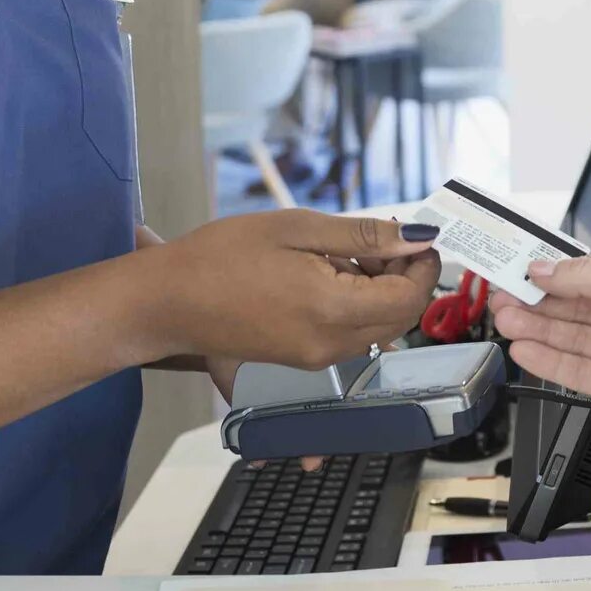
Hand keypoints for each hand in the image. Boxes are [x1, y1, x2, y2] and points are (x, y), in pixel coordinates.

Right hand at [137, 211, 439, 369]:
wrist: (167, 301)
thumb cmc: (222, 256)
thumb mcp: (296, 228)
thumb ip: (363, 235)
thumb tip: (416, 238)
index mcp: (334, 311)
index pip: (409, 298)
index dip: (423, 266)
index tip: (415, 237)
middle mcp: (332, 345)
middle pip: (400, 318)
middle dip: (403, 278)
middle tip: (377, 241)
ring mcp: (317, 359)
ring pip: (378, 328)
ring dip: (378, 290)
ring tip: (341, 254)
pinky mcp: (303, 361)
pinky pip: (350, 335)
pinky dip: (354, 305)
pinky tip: (324, 277)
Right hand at [487, 254, 590, 438]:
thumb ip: (588, 275)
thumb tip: (547, 268)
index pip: (589, 273)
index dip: (554, 270)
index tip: (521, 266)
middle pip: (574, 306)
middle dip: (537, 300)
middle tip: (503, 294)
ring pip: (570, 338)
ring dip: (536, 328)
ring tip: (506, 319)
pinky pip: (575, 370)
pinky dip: (547, 360)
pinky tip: (524, 349)